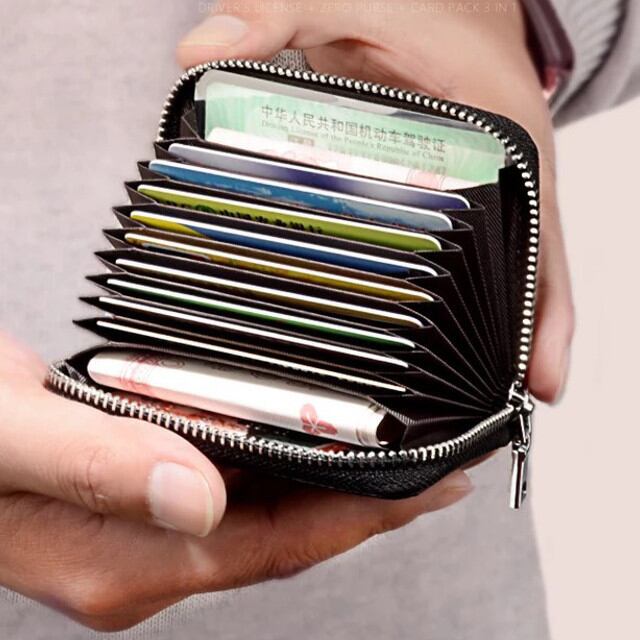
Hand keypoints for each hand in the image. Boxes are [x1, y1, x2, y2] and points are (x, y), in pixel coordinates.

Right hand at [0, 333, 470, 629]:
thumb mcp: (10, 436)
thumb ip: (95, 466)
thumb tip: (198, 497)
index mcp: (123, 560)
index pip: (274, 545)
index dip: (361, 516)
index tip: (431, 487)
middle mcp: (144, 555)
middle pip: (286, 536)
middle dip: (367, 505)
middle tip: (436, 468)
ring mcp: (146, 531)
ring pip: (267, 516)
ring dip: (332, 486)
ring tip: (394, 454)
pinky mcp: (143, 497)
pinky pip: (237, 492)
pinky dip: (285, 469)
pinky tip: (310, 441)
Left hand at [178, 0, 574, 402]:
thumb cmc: (419, 6)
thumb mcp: (351, 3)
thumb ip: (276, 17)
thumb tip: (203, 52)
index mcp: (509, 143)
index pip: (537, 243)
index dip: (541, 316)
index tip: (537, 382)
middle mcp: (504, 181)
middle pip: (514, 278)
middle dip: (500, 343)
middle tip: (471, 408)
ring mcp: (479, 197)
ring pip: (485, 276)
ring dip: (472, 331)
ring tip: (440, 396)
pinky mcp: (450, 201)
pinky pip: (451, 258)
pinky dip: (436, 299)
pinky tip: (406, 335)